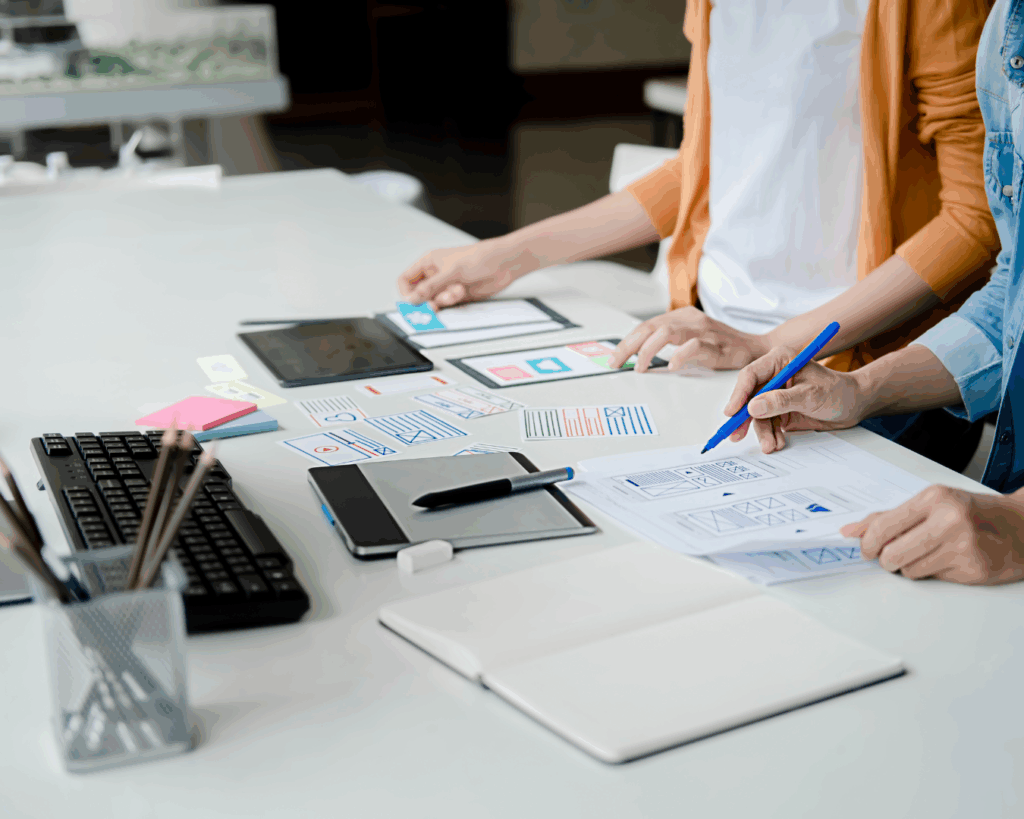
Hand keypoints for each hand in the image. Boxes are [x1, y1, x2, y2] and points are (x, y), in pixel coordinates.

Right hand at [397, 241, 531, 308]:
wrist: (502, 264)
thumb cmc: (478, 258)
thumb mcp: (451, 271)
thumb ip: (430, 287)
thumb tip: (412, 299)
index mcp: (428, 262)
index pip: (405, 280)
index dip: (407, 292)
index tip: (414, 301)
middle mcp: (435, 275)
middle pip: (419, 295)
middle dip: (428, 300)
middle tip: (435, 304)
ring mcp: (446, 286)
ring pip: (434, 301)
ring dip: (444, 300)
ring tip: (457, 291)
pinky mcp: (457, 296)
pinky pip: (447, 305)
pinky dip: (453, 302)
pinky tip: (462, 292)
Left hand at [607, 307, 770, 372]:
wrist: (756, 349)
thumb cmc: (721, 346)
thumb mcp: (689, 339)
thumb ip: (667, 342)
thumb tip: (637, 355)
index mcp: (681, 316)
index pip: (646, 326)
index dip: (627, 342)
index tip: (614, 358)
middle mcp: (690, 320)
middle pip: (651, 327)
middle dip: (629, 346)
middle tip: (617, 362)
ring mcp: (703, 331)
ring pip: (668, 333)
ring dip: (649, 351)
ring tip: (640, 367)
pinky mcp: (717, 345)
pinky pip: (695, 346)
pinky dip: (680, 355)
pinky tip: (671, 366)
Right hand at [723, 347, 868, 452]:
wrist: (854, 406)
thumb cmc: (838, 391)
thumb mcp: (810, 395)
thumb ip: (781, 401)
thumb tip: (754, 407)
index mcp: (779, 361)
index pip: (750, 375)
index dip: (738, 394)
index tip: (732, 413)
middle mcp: (774, 376)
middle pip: (749, 397)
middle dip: (744, 418)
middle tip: (736, 434)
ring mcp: (776, 394)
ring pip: (757, 415)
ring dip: (762, 432)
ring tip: (770, 445)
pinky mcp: (779, 410)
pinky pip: (767, 424)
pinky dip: (770, 435)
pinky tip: (776, 442)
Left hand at [840, 486, 1023, 584]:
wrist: (1022, 526)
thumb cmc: (973, 513)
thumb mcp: (931, 504)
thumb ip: (888, 517)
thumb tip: (851, 531)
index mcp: (933, 498)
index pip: (883, 527)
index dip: (867, 543)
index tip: (866, 549)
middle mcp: (948, 519)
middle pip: (891, 555)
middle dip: (887, 560)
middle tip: (896, 554)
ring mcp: (963, 545)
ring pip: (909, 571)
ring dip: (912, 567)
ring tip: (931, 553)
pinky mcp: (973, 569)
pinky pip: (933, 579)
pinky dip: (935, 573)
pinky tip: (949, 560)